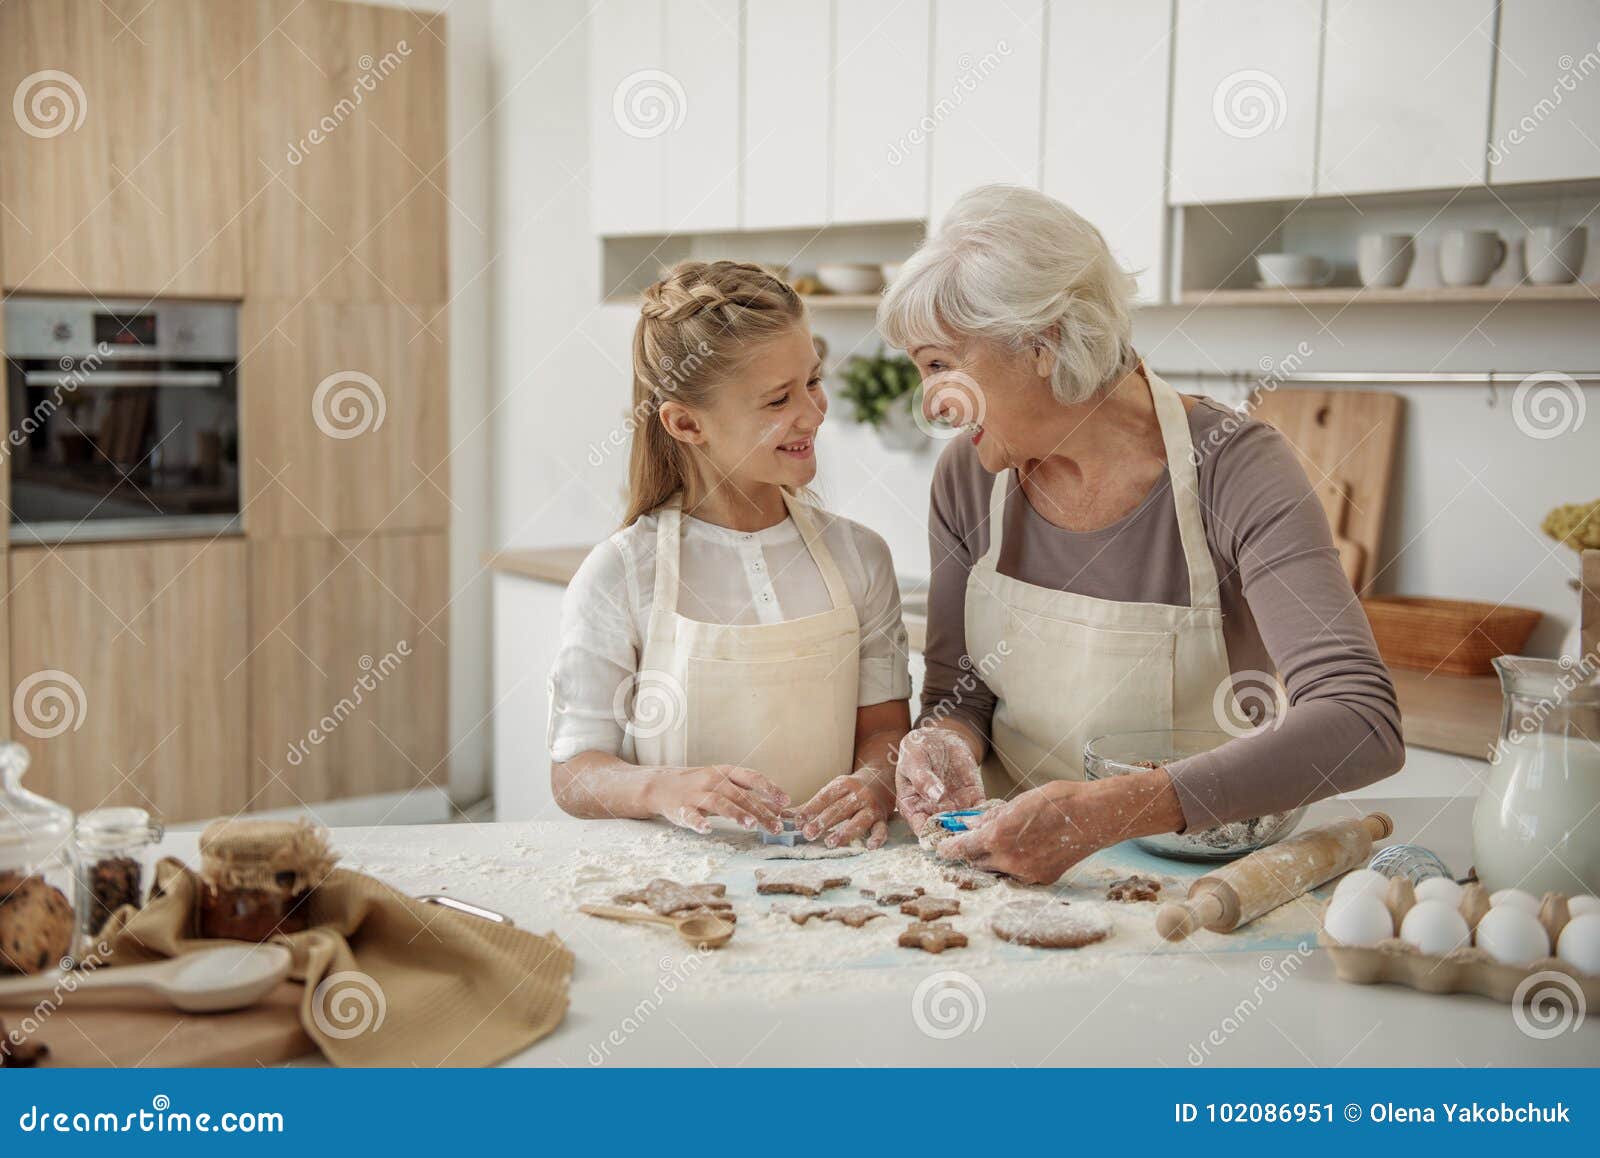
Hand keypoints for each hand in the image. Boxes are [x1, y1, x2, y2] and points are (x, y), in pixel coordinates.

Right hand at [646, 765, 788, 834]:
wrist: (662, 786)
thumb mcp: (725, 785)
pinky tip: (707, 830)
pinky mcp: (681, 808)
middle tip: (775, 826)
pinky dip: (698, 823)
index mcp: (725, 772)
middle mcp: (712, 780)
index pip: (751, 777)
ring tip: (750, 825)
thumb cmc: (700, 786)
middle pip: (739, 795)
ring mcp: (696, 794)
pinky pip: (691, 816)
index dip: (769, 789)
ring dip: (735, 813)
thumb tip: (779, 809)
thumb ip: (749, 795)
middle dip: (759, 810)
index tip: (786, 802)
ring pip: (719, 803)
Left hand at [793, 773, 893, 849]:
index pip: (825, 797)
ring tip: (830, 843)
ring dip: (845, 832)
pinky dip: (878, 838)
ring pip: (859, 820)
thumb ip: (811, 805)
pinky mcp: (882, 819)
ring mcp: (871, 807)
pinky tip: (870, 847)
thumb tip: (784, 816)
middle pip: (840, 809)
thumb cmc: (851, 789)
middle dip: (823, 821)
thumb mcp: (834, 790)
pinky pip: (881, 829)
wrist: (883, 779)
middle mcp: (859, 794)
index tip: (798, 821)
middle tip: (808, 834)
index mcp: (843, 785)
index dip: (812, 808)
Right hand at [894, 726, 983, 834]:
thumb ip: (922, 778)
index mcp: (912, 806)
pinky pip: (980, 811)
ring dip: (973, 830)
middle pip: (944, 832)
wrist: (939, 737)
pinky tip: (994, 816)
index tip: (941, 838)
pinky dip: (987, 815)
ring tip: (982, 830)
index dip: (930, 836)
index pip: (920, 827)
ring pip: (964, 825)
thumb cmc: (918, 748)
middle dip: (955, 837)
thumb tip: (936, 796)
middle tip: (966, 838)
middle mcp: (933, 811)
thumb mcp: (914, 759)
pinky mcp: (972, 798)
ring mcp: (954, 806)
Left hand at [938, 771, 1185, 884]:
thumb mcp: (1018, 802)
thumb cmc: (1058, 802)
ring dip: (992, 860)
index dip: (947, 849)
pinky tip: (1024, 849)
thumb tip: (969, 825)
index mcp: (998, 837)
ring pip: (997, 871)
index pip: (961, 849)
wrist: (1094, 817)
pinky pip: (1018, 875)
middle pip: (976, 863)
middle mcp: (1009, 860)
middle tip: (969, 842)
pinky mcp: (1042, 880)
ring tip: (1001, 843)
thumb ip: (990, 817)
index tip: (940, 849)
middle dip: (970, 854)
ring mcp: (1026, 874)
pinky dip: (1014, 865)